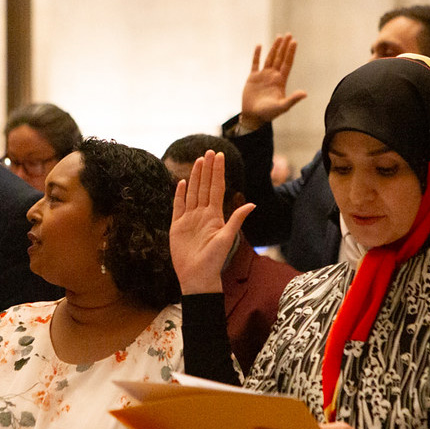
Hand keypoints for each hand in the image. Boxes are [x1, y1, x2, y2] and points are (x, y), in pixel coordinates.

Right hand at [170, 151, 253, 293]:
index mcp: (215, 216)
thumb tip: (252, 205)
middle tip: (210, 151)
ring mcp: (189, 219)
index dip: (218, 172)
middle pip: (204, 187)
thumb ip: (236, 220)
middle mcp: (202, 215)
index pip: (216, 188)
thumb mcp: (227, 239)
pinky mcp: (177, 226)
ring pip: (192, 192)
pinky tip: (182, 182)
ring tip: (198, 161)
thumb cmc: (213, 261)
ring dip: (195, 177)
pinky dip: (179, 194)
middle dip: (207, 169)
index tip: (220, 156)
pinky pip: (178, 206)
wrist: (197, 276)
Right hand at [240, 34, 306, 130]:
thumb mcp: (282, 107)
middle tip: (289, 34)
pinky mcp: (253, 78)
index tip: (294, 41)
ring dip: (274, 48)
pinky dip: (257, 54)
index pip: (287, 63)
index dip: (291, 53)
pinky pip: (255, 63)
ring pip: (270, 58)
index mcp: (280, 81)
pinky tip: (260, 46)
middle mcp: (273, 76)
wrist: (253, 117)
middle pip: (280, 58)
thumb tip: (305, 94)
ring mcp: (263, 76)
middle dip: (284, 46)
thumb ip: (293, 99)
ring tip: (279, 37)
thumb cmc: (268, 114)